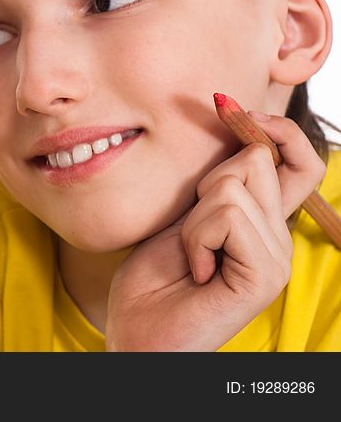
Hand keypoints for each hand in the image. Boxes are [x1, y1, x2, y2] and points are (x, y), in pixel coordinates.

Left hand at [106, 113, 324, 350]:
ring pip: (234, 185)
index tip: (228, 109)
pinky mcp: (267, 274)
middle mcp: (279, 236)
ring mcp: (277, 256)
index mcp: (263, 221)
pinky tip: (197, 270)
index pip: (300, 159)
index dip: (274, 128)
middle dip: (206, 182)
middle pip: (256, 159)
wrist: (138, 331)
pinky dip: (196, 237)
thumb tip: (236, 118)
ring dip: (193, 218)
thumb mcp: (184, 214)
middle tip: (191, 232)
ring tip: (191, 256)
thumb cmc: (153, 278)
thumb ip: (217, 182)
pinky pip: (227, 216)